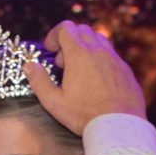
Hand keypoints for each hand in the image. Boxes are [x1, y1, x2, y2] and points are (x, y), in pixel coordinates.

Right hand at [24, 21, 145, 134]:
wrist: (118, 127)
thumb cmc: (84, 115)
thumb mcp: (53, 101)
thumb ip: (38, 80)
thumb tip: (29, 65)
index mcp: (79, 54)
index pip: (66, 28)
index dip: (54, 35)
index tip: (50, 51)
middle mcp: (99, 51)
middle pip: (82, 29)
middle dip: (69, 40)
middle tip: (62, 63)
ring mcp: (115, 59)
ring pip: (99, 39)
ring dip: (85, 47)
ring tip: (78, 70)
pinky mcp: (126, 70)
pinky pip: (111, 55)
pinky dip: (99, 59)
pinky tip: (95, 80)